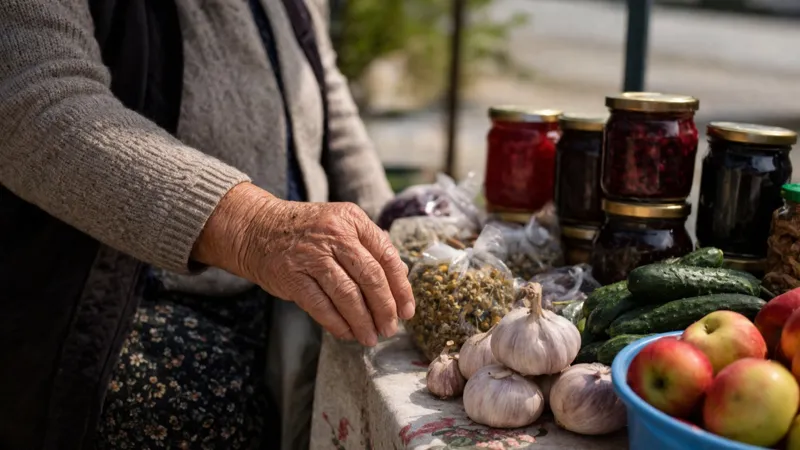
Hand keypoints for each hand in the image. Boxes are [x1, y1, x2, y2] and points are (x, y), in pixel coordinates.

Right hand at [192, 182, 414, 346]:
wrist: (256, 228)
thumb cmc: (306, 231)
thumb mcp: (340, 224)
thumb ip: (369, 247)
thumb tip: (400, 278)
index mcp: (352, 220)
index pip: (386, 255)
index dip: (401, 287)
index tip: (407, 310)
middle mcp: (334, 234)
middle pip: (371, 277)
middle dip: (385, 308)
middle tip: (391, 328)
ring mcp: (311, 255)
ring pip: (348, 295)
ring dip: (363, 321)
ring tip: (371, 337)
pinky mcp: (292, 276)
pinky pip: (321, 306)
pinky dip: (337, 324)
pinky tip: (347, 333)